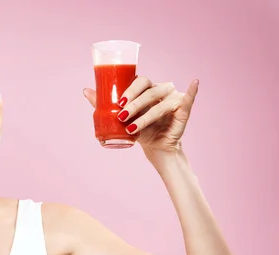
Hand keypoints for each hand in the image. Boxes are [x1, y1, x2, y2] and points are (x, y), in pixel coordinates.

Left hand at [84, 77, 198, 152]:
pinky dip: (192, 92)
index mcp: (147, 88)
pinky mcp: (183, 110)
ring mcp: (174, 98)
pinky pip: (188, 100)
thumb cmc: (137, 128)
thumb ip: (104, 104)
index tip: (119, 102)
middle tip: (122, 116)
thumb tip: (85, 91)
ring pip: (160, 104)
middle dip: (135, 104)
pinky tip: (194, 83)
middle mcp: (162, 90)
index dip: (130, 89)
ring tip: (132, 127)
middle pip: (150, 91)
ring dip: (146, 116)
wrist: (154, 147)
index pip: (140, 82)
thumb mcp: (120, 117)